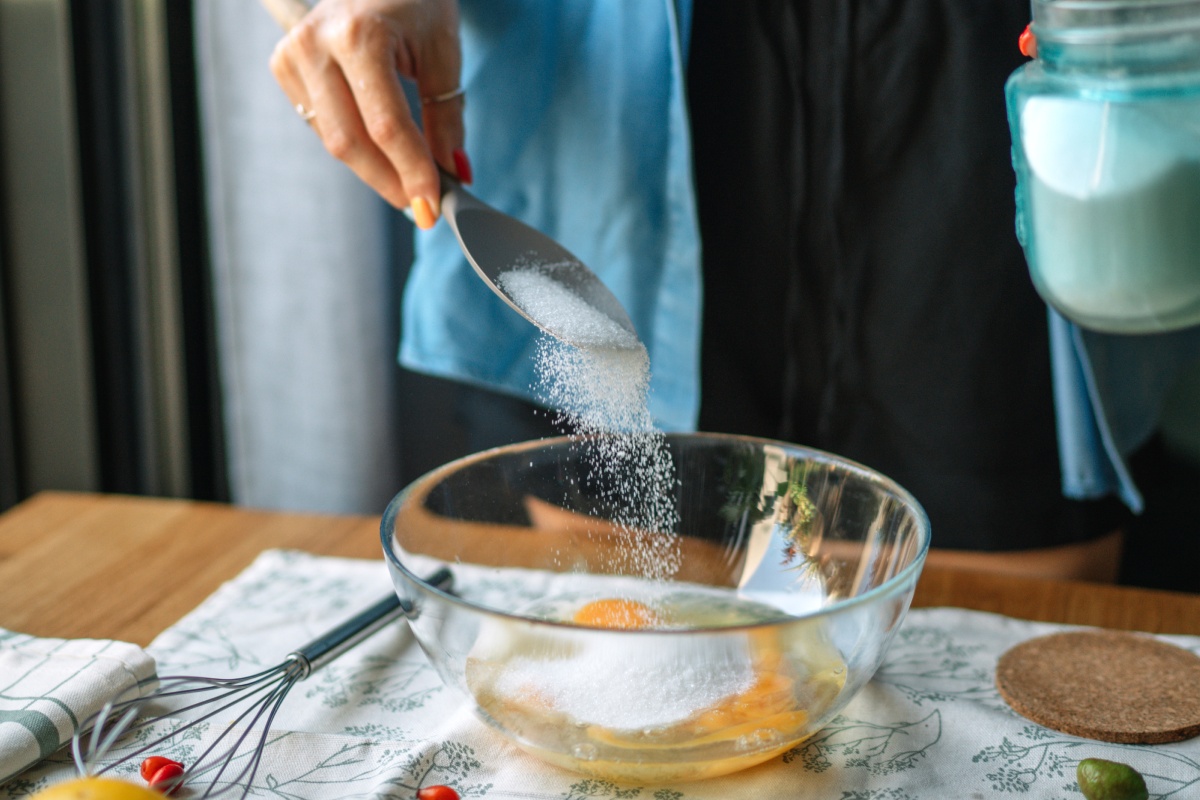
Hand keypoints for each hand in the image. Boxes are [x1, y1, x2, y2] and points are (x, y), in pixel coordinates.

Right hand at [267, 0, 464, 226]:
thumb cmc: (416, 2)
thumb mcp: (442, 53)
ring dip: (374, 169)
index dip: (411, 172)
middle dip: (390, 182)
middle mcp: (317, 44)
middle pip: (351, 142)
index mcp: (360, 35)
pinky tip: (379, 149)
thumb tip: (453, 174)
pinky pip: (321, 126)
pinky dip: (355, 145)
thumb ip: (446, 116)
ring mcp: (293, 54)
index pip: (386, 126)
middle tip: (421, 208)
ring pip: (334, 140)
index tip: (432, 206)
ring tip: (408, 180)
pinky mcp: (283, 65)